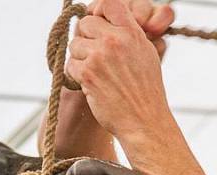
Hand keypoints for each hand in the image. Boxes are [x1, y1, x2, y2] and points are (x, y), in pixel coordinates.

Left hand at [67, 0, 173, 138]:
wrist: (144, 120)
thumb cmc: (146, 91)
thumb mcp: (146, 53)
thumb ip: (128, 33)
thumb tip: (105, 19)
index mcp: (132, 32)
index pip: (108, 3)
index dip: (99, 12)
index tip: (98, 25)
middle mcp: (115, 40)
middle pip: (85, 23)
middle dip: (87, 39)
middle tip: (96, 57)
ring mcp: (100, 56)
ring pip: (75, 44)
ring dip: (81, 59)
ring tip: (98, 74)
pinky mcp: (88, 74)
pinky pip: (70, 65)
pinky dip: (77, 75)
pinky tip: (92, 85)